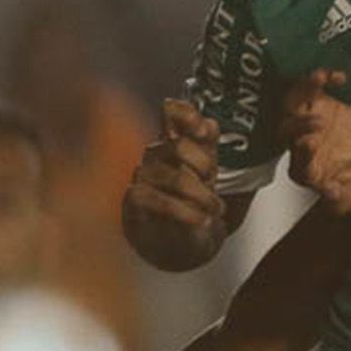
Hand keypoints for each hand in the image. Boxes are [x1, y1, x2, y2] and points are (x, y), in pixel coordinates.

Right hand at [124, 99, 224, 242]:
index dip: (186, 115)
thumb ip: (209, 143)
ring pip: (174, 178)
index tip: (203, 132)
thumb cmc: (190, 198)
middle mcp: (156, 152)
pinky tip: (200, 219)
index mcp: (173, 138)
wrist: (177, 238)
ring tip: (215, 209)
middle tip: (213, 181)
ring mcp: (143, 175)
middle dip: (203, 164)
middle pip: (178, 145)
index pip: (173, 112)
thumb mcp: (208, 169)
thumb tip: (208, 124)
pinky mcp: (135, 199)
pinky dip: (186, 212)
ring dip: (201, 195)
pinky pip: (159, 201)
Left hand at [280, 69, 350, 214]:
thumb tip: (331, 193)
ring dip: (303, 89)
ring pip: (295, 103)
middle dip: (300, 123)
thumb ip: (342, 199)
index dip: (301, 152)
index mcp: (305, 170)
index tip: (314, 144)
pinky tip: (339, 78)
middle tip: (322, 123)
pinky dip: (322, 79)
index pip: (295, 160)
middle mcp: (301, 144)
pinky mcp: (322, 106)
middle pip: (288, 129)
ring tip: (320, 79)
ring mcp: (309, 122)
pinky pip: (313, 87)